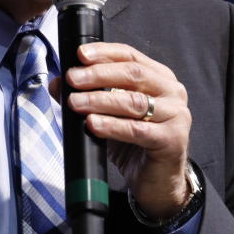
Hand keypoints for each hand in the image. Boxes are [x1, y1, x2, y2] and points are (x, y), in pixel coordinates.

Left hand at [62, 42, 191, 218]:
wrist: (155, 181)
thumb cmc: (133, 142)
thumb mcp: (107, 114)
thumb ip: (86, 95)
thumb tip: (57, 83)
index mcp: (159, 77)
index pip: (130, 55)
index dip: (104, 52)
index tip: (80, 55)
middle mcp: (172, 91)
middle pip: (133, 74)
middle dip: (98, 75)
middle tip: (72, 79)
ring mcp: (176, 115)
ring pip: (133, 101)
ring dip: (100, 100)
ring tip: (75, 103)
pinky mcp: (173, 139)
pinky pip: (137, 130)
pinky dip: (112, 126)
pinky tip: (92, 124)